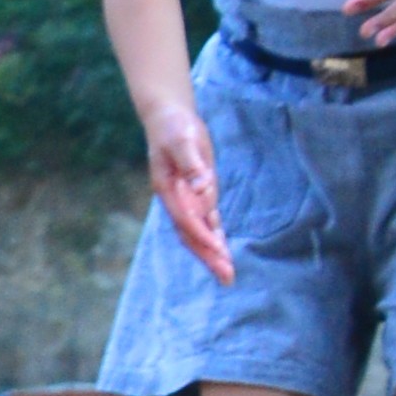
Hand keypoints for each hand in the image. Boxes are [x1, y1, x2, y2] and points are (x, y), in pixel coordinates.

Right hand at [140, 100, 233, 282]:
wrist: (168, 117)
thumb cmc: (173, 126)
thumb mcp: (182, 139)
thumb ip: (192, 163)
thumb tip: (202, 185)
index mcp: (169, 189)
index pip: (187, 219)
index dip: (202, 234)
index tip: (218, 249)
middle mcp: (177, 200)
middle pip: (191, 235)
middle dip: (209, 256)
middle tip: (226, 277)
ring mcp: (187, 199)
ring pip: (199, 232)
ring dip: (213, 253)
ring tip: (227, 274)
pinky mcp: (197, 193)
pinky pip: (206, 221)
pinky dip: (214, 237)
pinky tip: (222, 250)